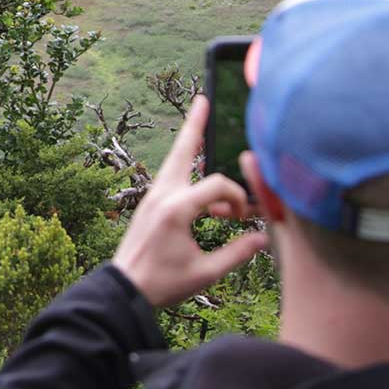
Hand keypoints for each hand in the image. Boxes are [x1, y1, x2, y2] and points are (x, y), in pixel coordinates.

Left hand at [111, 95, 268, 307]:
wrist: (124, 289)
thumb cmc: (163, 283)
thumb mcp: (205, 273)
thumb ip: (237, 254)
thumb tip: (264, 238)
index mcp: (176, 209)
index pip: (218, 185)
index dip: (238, 198)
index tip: (242, 219)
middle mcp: (162, 195)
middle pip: (183, 150)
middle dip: (194, 125)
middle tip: (202, 100)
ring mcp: (152, 197)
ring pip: (175, 161)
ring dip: (190, 143)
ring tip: (200, 119)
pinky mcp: (149, 204)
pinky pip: (172, 178)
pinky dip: (188, 171)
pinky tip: (199, 175)